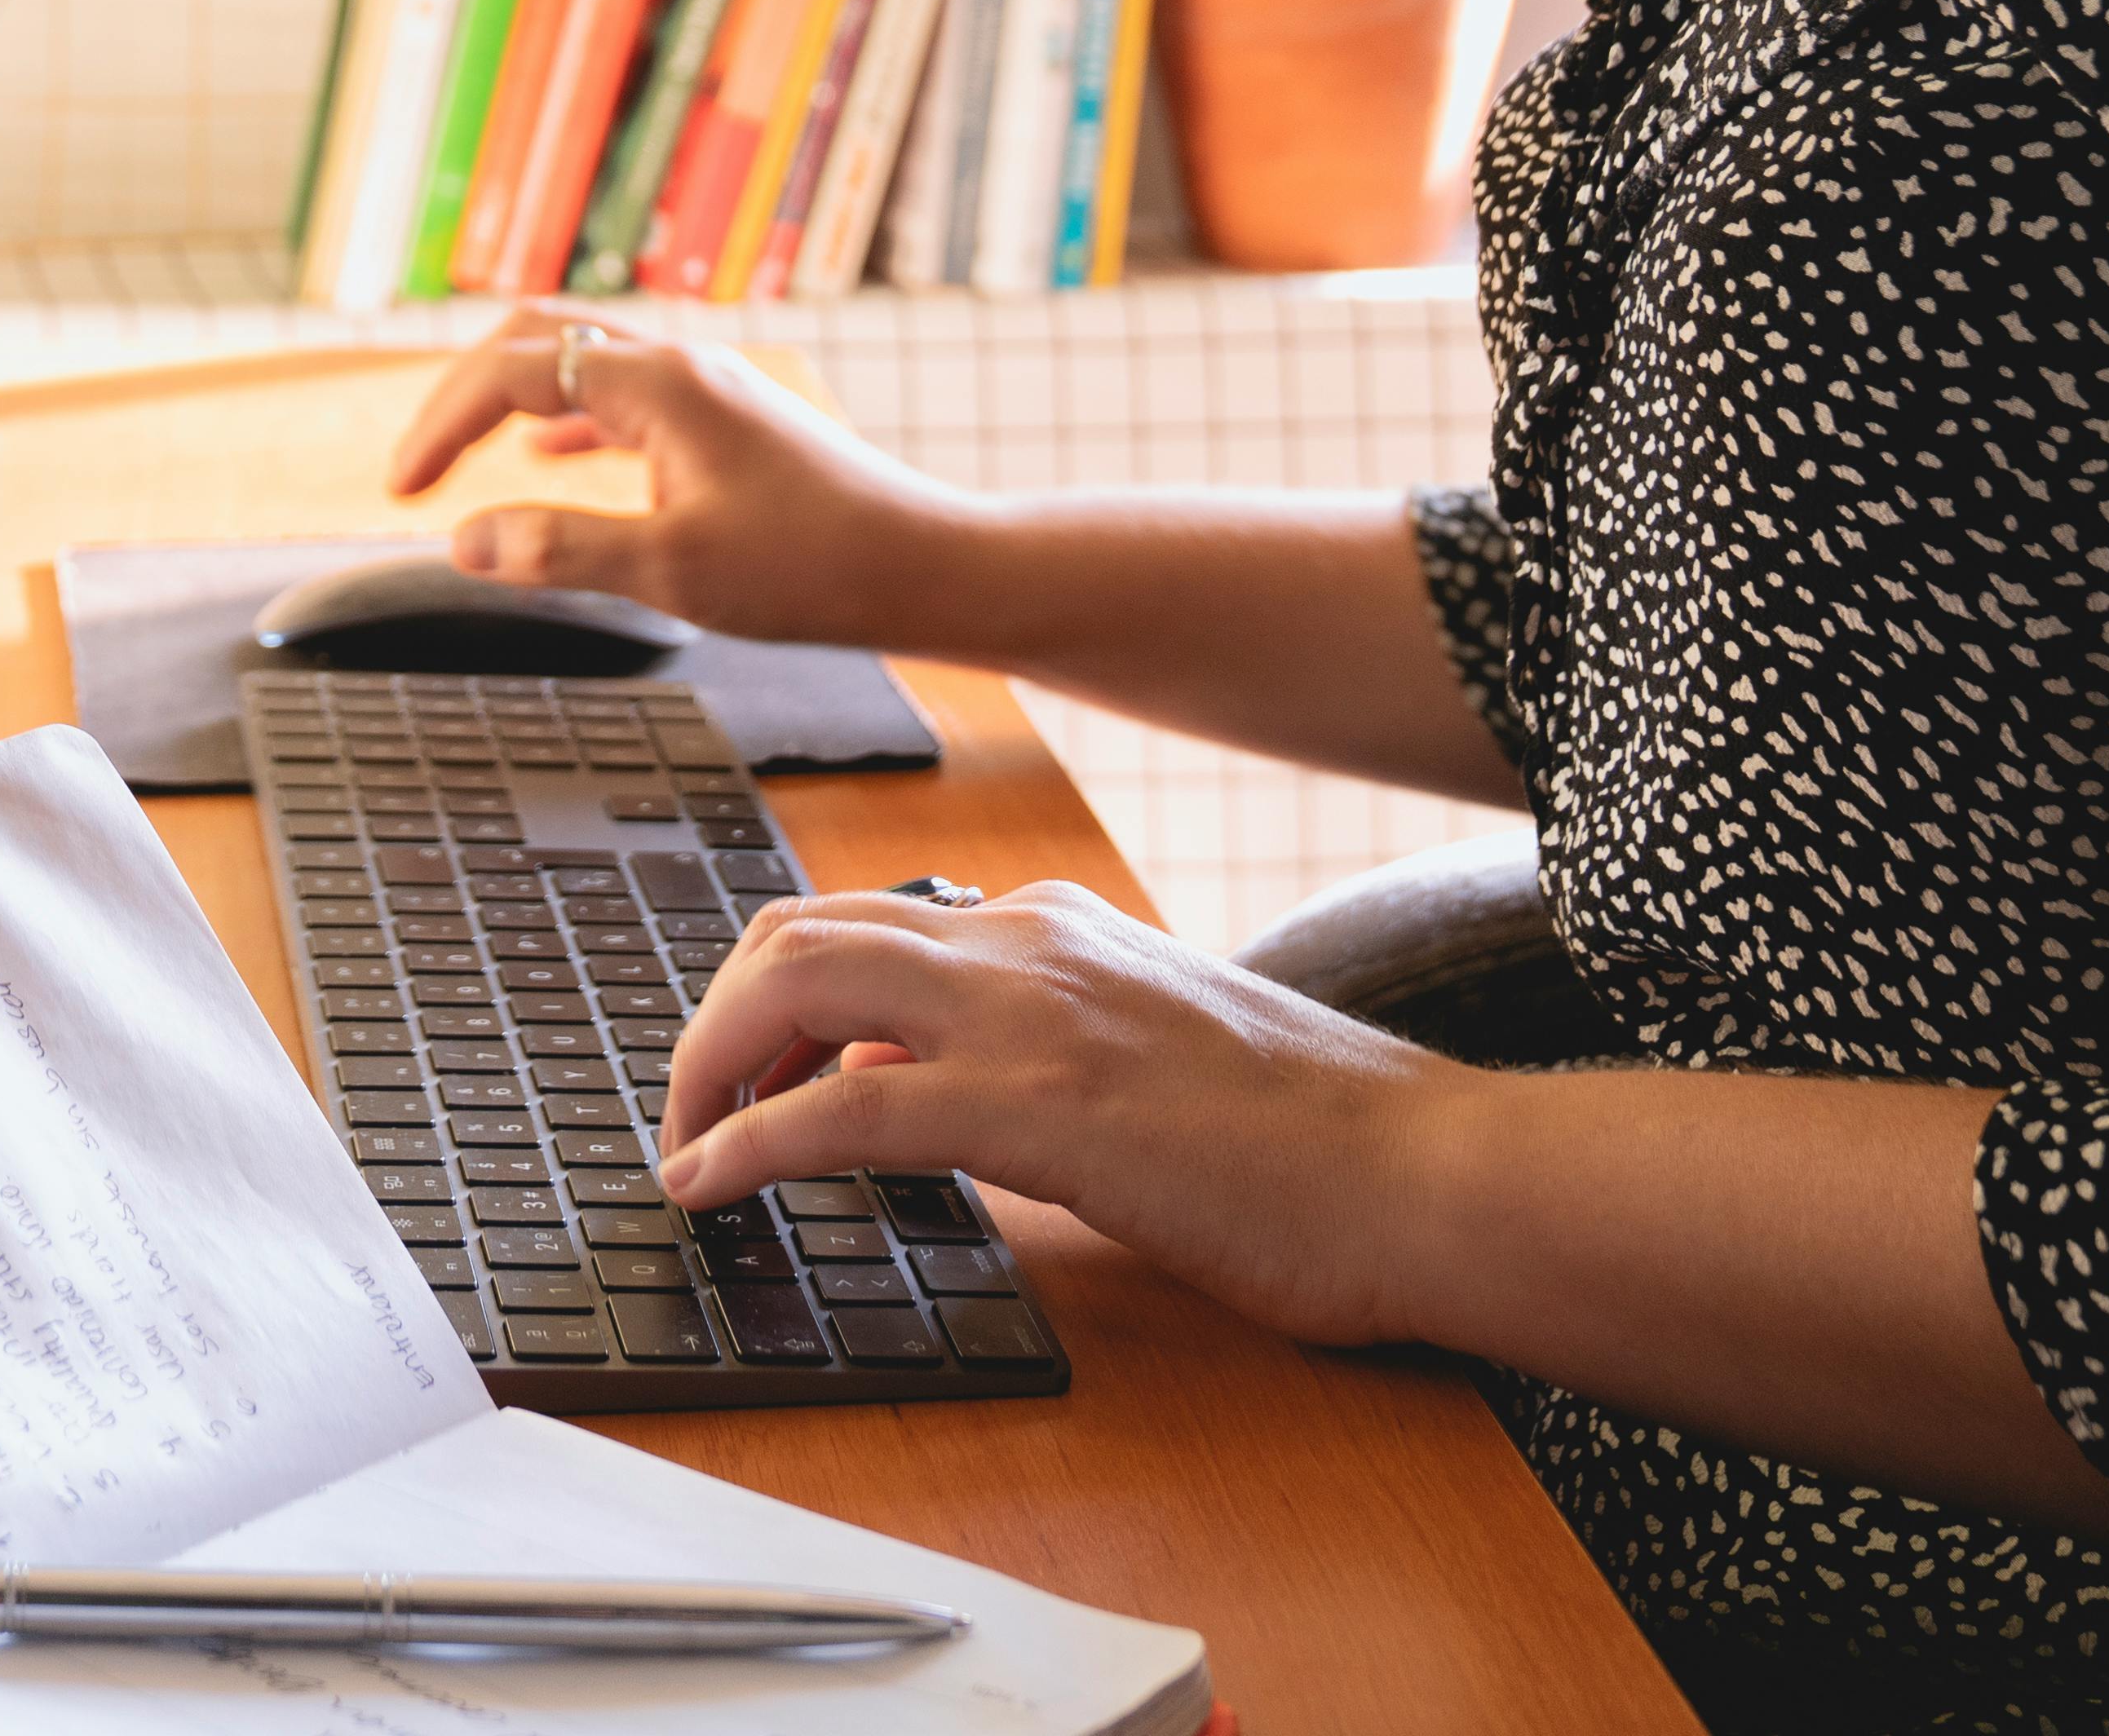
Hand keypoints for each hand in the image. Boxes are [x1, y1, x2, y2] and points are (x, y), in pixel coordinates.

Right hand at [379, 306, 988, 649]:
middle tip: (419, 459)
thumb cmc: (812, 569)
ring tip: (464, 453)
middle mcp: (681, 367)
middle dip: (464, 391)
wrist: (925, 566)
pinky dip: (568, 418)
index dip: (441, 424)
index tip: (400, 491)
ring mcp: (709, 389)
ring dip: (514, 398)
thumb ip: (559, 550)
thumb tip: (464, 539)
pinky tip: (552, 455)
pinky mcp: (730, 421)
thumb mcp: (671, 573)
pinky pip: (624, 394)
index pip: (511, 371)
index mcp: (658, 384)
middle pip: (540, 338)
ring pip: (585, 361)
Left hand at [653, 881, 1473, 1352]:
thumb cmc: (1316, 1145)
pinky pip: (844, 1104)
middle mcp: (1031, 942)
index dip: (776, 994)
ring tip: (683, 1142)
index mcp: (1062, 930)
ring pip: (798, 983)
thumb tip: (925, 1091)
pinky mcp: (1038, 1105)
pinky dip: (748, 1139)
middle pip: (799, 932)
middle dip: (716, 1019)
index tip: (742, 1068)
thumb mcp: (1153, 1062)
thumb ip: (1044, 1057)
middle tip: (690, 1109)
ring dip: (708, 1062)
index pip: (867, 923)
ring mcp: (1032, 1012)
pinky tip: (706, 1184)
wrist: (1425, 1171)